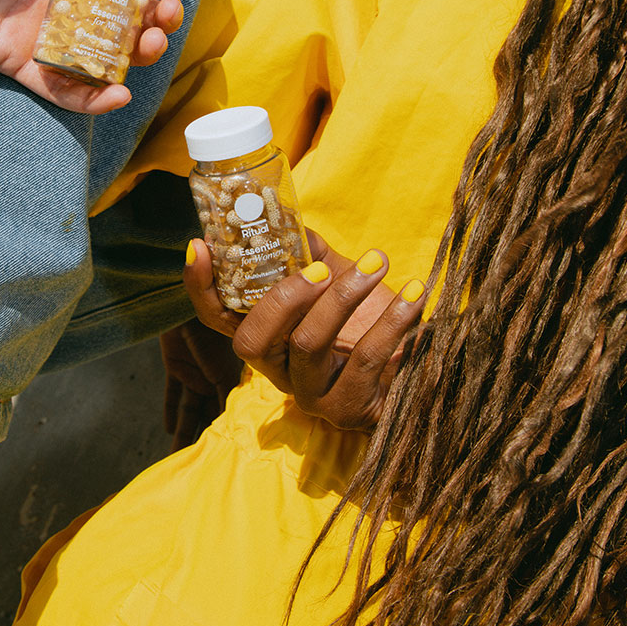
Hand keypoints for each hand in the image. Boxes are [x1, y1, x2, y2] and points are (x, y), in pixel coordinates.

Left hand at [0, 0, 182, 112]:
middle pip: (123, 9)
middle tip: (164, 14)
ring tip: (149, 44)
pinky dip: (93, 96)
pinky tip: (118, 91)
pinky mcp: (18, 59)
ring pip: (103, 48)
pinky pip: (62, 84)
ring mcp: (42, 26)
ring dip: (135, 53)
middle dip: (155, 14)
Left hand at [159, 319, 242, 450]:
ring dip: (183, 432)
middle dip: (205, 437)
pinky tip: (167, 430)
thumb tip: (232, 428)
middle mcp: (214, 380)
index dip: (227, 433)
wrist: (185, 306)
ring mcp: (194, 374)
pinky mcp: (175, 367)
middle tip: (200, 465)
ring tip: (178, 458)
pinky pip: (172, 394)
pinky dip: (169, 411)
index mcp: (230, 380)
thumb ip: (226, 396)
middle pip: (208, 415)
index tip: (226, 458)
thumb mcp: (223, 370)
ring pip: (188, 411)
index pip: (228, 412)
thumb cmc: (211, 334)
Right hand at [183, 231, 425, 429]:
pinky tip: (415, 293)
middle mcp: (280, 372)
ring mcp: (312, 395)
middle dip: (283, 296)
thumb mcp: (337, 282)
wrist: (427, 368)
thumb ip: (309, 254)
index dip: (201, 286)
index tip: (199, 244)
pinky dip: (393, 318)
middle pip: (251, 341)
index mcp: (268, 339)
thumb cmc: (372, 321)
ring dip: (344, 295)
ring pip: (308, 344)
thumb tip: (288, 217)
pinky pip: (366, 358)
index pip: (218, 318)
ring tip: (378, 261)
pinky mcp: (352, 408)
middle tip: (321, 269)